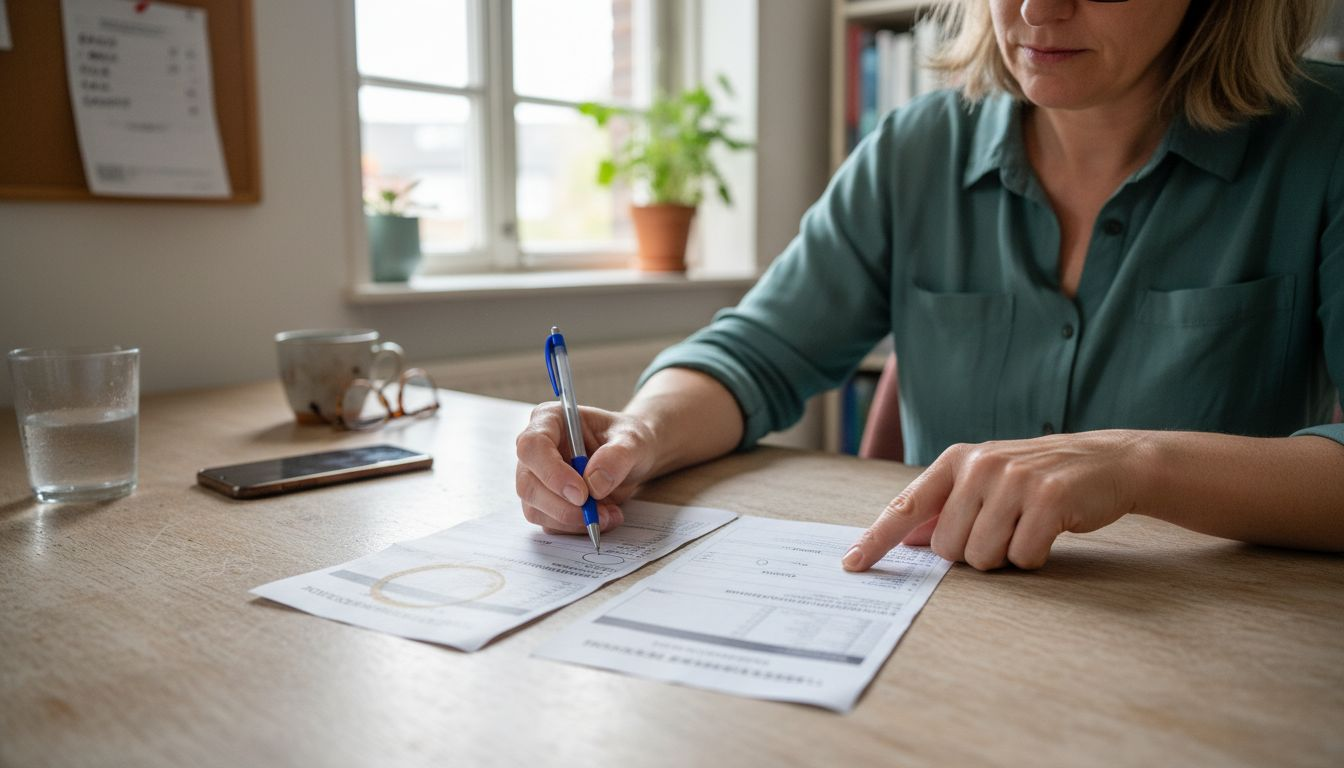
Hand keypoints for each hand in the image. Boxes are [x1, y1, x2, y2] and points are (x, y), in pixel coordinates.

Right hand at [515, 402, 657, 534]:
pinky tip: (604, 517)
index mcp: (549, 420)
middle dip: (562, 506)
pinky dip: (576, 528)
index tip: (582, 493)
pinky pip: (549, 523)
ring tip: (609, 515)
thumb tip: (593, 484)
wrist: (632, 459)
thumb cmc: (627, 440)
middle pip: (528, 484)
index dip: (552, 472)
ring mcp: (536, 478)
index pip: (532, 446)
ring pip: (535, 509)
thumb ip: (617, 456)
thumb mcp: (634, 441)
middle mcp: (536, 450)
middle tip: (596, 514)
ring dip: (572, 521)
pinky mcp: (544, 503)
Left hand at [842, 431, 1148, 570]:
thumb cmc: (1038, 477)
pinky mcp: (1048, 498)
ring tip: (1025, 527)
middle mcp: (980, 465)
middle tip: (1002, 530)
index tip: (852, 563)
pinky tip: (1048, 530)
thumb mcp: (986, 480)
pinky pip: (1022, 557)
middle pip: (947, 547)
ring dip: (1004, 557)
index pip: (906, 505)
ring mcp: (1014, 480)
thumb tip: (907, 539)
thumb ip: (946, 507)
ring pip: (982, 557)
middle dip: (972, 553)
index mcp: (957, 460)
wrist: (1106, 461)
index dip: (877, 538)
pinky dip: (1034, 557)